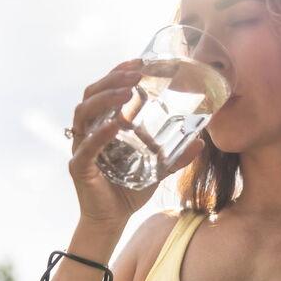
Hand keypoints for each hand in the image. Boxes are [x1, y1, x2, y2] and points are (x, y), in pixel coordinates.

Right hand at [67, 58, 204, 230]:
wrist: (113, 220)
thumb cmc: (129, 189)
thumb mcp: (158, 168)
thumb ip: (175, 155)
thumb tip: (201, 141)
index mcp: (103, 124)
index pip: (105, 89)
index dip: (118, 72)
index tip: (139, 61)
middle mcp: (88, 130)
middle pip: (91, 94)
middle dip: (112, 79)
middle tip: (136, 72)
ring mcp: (81, 147)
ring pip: (84, 112)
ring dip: (105, 98)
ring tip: (127, 91)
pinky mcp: (79, 167)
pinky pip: (87, 146)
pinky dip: (101, 134)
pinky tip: (116, 125)